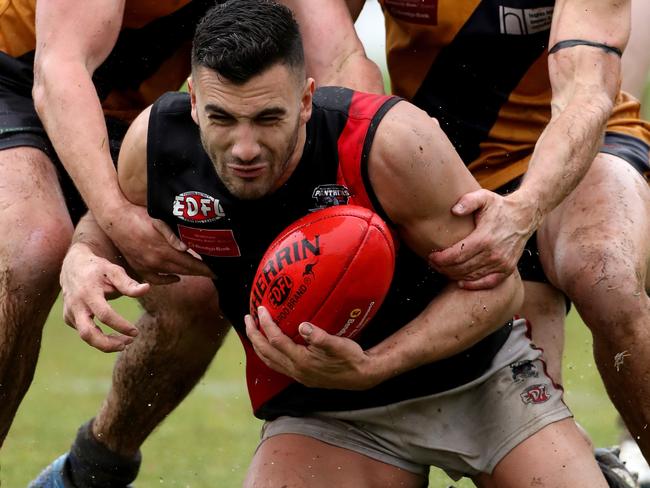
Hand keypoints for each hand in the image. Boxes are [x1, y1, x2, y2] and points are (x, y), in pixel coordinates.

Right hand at [60, 243, 149, 351]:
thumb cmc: (98, 268)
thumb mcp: (114, 271)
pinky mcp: (69, 318)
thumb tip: (147, 289)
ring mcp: (70, 313)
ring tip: (124, 342)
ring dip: (105, 343)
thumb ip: (129, 283)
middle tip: (127, 344)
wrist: (72, 266)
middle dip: (107, 344)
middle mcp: (76, 305)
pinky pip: (84, 332)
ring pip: (85, 336)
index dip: (121, 325)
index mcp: (88, 292)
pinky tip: (112, 335)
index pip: (104, 314)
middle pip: (87, 333)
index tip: (135, 332)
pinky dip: (98, 337)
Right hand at [96, 200, 214, 284]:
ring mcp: (147, 266)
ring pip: (173, 274)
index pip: (191, 264)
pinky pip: (155, 279)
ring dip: (187, 274)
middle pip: (184, 271)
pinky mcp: (139, 267)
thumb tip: (186, 248)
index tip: (218, 271)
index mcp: (164, 250)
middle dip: (201, 272)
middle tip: (214, 273)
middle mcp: (156, 261)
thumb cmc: (139, 215)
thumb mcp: (158, 221)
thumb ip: (172, 235)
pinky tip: (175, 277)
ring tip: (200, 272)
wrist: (115, 219)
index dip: (205, 269)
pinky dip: (167, 280)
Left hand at [244, 307, 379, 389]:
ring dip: (258, 345)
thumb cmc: (351, 358)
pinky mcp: (302, 376)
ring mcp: (297, 375)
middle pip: (266, 352)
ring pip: (269, 361)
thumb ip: (320, 337)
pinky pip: (276, 364)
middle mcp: (296, 370)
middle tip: (248, 318)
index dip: (266, 324)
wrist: (362, 376)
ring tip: (253, 330)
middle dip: (254, 335)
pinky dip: (268, 353)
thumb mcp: (339, 345)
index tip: (260, 308)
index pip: (276, 341)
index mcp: (302, 361)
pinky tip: (270, 345)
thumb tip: (302, 326)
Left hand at [428, 189, 537, 289]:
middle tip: (433, 264)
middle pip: (462, 268)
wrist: (525, 216)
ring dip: (455, 275)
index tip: (431, 256)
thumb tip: (454, 210)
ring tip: (443, 269)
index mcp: (485, 238)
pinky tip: (461, 283)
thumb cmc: (499, 206)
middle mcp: (494, 253)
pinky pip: (488, 283)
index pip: (457, 255)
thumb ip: (468, 201)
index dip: (441, 258)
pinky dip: (474, 285)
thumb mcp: (484, 197)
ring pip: (472, 276)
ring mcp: (502, 263)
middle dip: (444, 268)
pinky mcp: (508, 269)